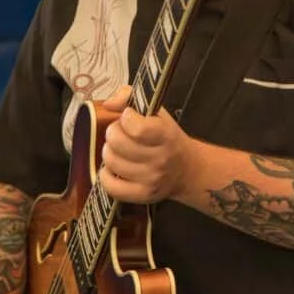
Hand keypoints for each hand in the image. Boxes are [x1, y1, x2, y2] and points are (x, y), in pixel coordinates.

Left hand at [99, 86, 195, 203]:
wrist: (187, 169)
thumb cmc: (167, 137)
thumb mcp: (156, 112)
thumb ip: (129, 97)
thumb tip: (108, 104)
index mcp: (165, 135)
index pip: (136, 128)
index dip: (125, 118)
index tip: (129, 117)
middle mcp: (160, 159)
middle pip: (117, 143)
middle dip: (113, 133)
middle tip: (121, 134)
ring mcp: (151, 179)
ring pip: (111, 162)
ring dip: (110, 152)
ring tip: (119, 150)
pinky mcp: (142, 195)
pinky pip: (111, 186)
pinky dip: (106, 176)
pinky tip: (114, 169)